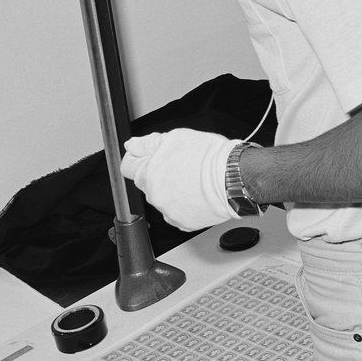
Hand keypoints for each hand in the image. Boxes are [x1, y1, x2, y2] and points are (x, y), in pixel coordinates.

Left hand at [121, 129, 237, 230]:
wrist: (233, 178)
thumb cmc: (210, 157)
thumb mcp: (176, 137)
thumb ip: (149, 142)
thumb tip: (132, 145)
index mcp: (149, 173)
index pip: (127, 167)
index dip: (136, 158)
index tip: (145, 156)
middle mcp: (154, 195)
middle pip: (146, 183)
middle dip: (158, 174)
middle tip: (180, 165)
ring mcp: (168, 211)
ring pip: (163, 199)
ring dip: (172, 191)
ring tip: (193, 180)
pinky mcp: (183, 223)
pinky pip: (177, 213)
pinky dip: (185, 205)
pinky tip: (198, 194)